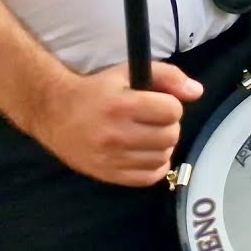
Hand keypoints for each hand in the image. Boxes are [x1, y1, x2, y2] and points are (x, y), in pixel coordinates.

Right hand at [33, 63, 202, 186]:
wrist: (53, 112)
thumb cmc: (96, 91)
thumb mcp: (128, 73)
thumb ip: (167, 77)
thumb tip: (197, 91)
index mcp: (121, 105)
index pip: (171, 110)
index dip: (170, 105)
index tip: (158, 103)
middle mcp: (116, 134)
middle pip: (170, 135)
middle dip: (168, 125)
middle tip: (153, 120)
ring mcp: (111, 157)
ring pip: (163, 157)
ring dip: (162, 146)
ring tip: (148, 136)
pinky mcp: (107, 174)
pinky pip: (148, 177)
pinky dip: (155, 166)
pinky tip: (146, 153)